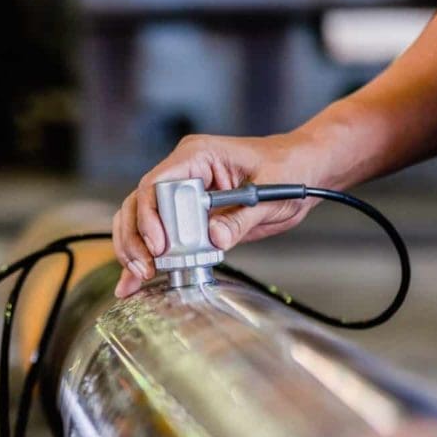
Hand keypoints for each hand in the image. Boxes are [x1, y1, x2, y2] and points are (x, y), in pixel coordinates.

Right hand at [112, 132, 327, 296]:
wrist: (304, 170)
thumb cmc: (291, 169)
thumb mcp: (271, 195)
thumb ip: (240, 218)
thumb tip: (214, 238)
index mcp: (198, 155)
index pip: (156, 184)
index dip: (151, 217)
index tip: (159, 246)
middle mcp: (182, 171)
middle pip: (138, 203)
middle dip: (135, 238)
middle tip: (145, 269)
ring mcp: (181, 192)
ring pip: (137, 218)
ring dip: (133, 248)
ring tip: (137, 277)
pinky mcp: (186, 214)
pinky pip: (156, 233)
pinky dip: (143, 256)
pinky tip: (132, 281)